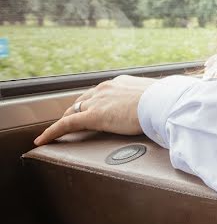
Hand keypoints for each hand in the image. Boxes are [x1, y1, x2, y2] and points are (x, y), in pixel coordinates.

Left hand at [34, 75, 154, 145]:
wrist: (164, 102)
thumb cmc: (167, 101)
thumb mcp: (157, 98)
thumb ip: (152, 102)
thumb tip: (164, 107)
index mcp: (120, 83)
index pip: (99, 93)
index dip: (91, 103)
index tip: (90, 108)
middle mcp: (105, 88)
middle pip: (82, 101)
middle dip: (74, 111)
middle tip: (69, 122)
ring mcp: (98, 101)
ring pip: (72, 111)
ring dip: (64, 121)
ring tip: (55, 133)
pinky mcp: (93, 116)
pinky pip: (66, 124)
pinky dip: (52, 132)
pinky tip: (42, 140)